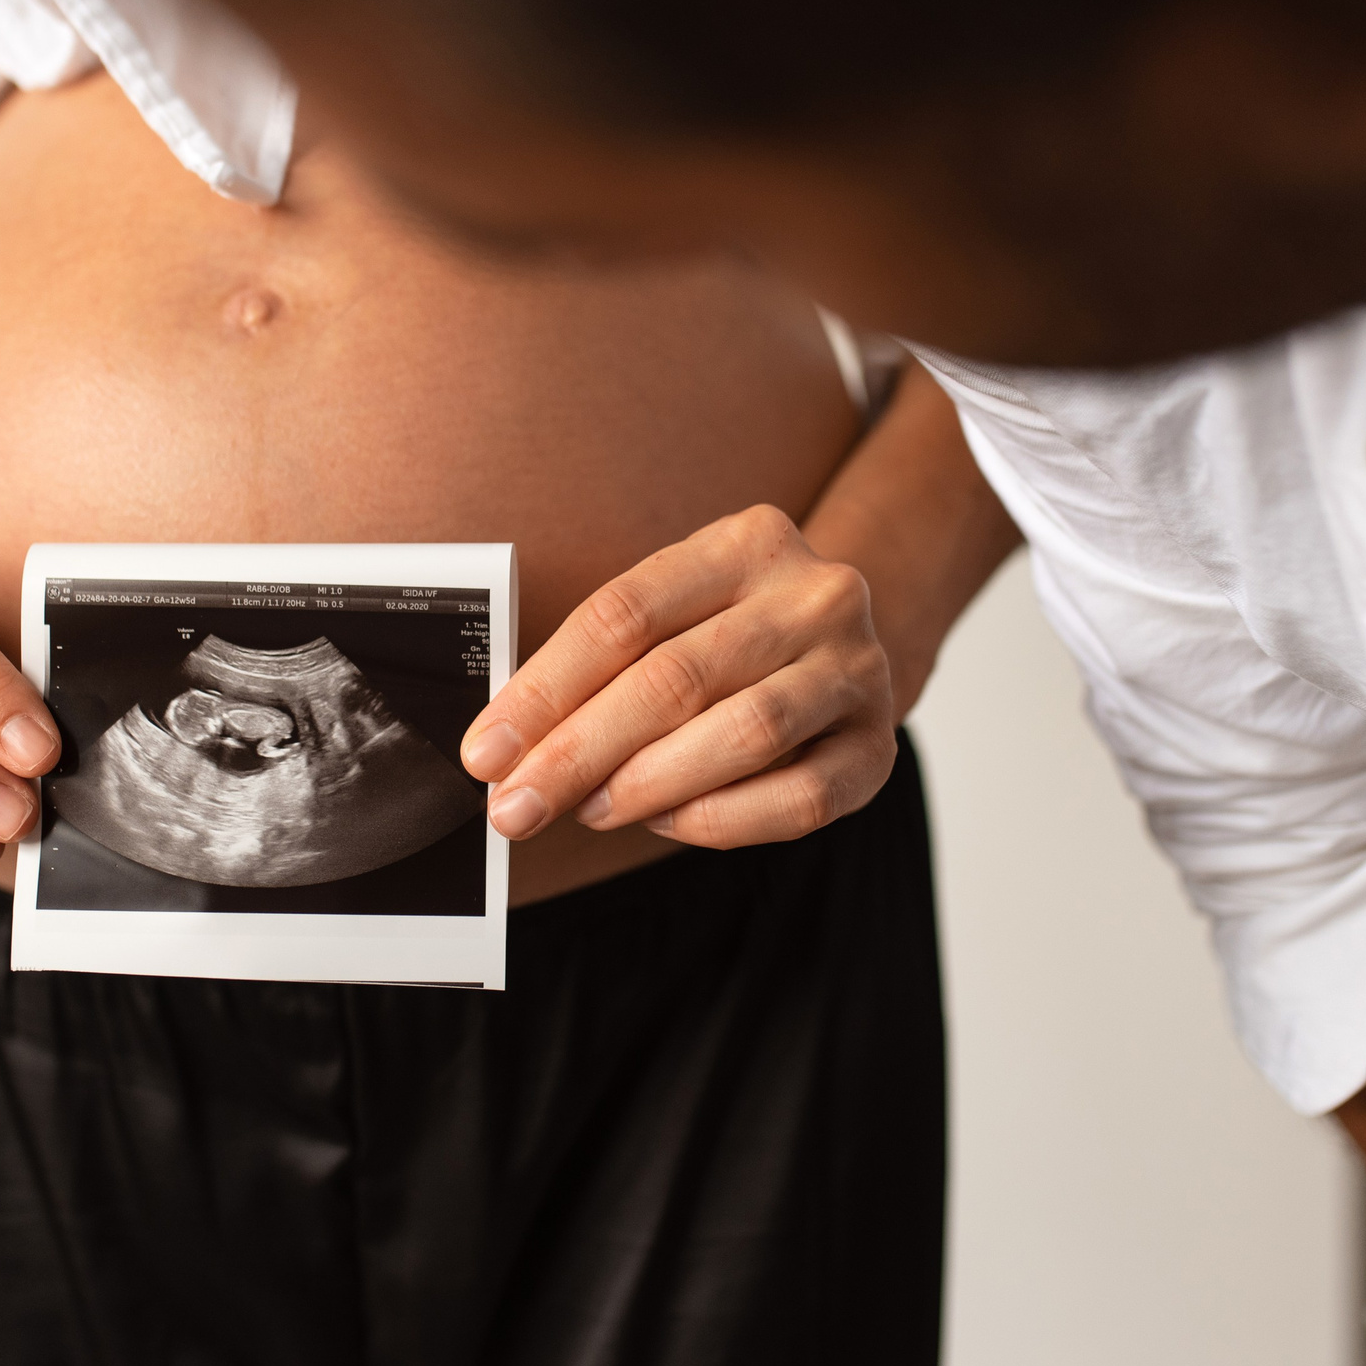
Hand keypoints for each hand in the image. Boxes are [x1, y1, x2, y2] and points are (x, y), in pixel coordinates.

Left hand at [462, 505, 896, 848]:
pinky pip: (797, 799)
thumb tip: (509, 744)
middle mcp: (814, 596)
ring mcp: (857, 670)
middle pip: (675, 678)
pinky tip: (664, 822)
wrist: (843, 650)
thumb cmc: (731, 635)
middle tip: (518, 805)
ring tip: (589, 810)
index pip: (624, 615)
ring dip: (647, 784)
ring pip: (743, 734)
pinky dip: (718, 819)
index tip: (488, 751)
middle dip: (578, 752)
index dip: (544, 690)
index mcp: (748, 542)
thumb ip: (603, 662)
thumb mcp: (674, 613)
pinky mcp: (877, 748)